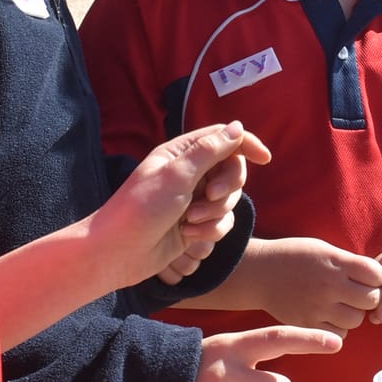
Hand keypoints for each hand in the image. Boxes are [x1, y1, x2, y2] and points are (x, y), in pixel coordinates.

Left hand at [95, 122, 271, 287]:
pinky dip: (210, 230)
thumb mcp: (177, 175)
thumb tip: (237, 128)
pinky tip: (189, 236)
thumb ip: (210, 151)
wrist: (116, 253)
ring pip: (229, 200)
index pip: (223, 138)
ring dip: (216, 213)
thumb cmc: (139, 209)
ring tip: (190, 222)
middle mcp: (189, 174)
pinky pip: (221, 223)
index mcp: (181, 153)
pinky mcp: (194, 225)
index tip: (265, 159)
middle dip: (228, 186)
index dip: (246, 144)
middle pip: (232, 170)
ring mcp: (192, 200)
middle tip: (210, 197)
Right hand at [250, 237, 381, 332]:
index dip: (376, 276)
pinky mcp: (307, 325)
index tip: (367, 276)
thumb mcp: (325, 249)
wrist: (260, 272)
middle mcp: (329, 285)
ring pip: (356, 320)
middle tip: (357, 293)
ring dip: (354, 314)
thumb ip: (349, 263)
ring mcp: (318, 307)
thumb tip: (378, 279)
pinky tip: (330, 317)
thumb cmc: (295, 257)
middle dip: (369, 297)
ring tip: (342, 305)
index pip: (377, 275)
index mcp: (336, 263)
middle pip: (371, 300)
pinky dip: (339, 328)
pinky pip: (338, 336)